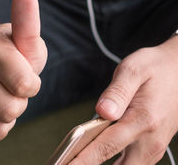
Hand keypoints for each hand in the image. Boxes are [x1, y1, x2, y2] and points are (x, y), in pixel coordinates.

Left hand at [70, 36, 177, 164]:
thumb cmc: (155, 68)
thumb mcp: (133, 70)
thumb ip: (117, 92)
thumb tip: (102, 111)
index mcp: (143, 119)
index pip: (106, 147)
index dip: (82, 161)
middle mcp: (151, 139)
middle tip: (68, 163)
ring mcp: (154, 146)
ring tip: (78, 160)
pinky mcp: (154, 147)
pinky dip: (115, 164)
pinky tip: (97, 157)